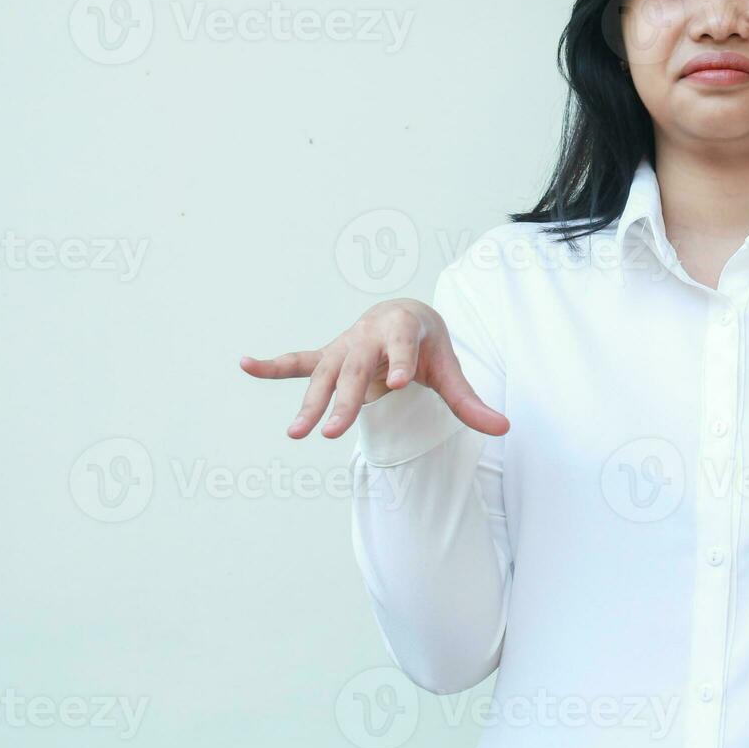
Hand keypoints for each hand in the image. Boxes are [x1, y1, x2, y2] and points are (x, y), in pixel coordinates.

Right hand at [240, 298, 509, 439]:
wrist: (404, 314)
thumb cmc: (429, 344)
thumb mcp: (451, 367)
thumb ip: (470, 401)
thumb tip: (504, 429)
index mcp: (404, 331)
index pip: (403, 349)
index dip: (401, 364)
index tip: (396, 383)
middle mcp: (370, 336)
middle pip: (356, 370)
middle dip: (344, 401)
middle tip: (334, 433)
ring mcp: (346, 346)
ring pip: (325, 374)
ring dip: (310, 403)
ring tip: (296, 433)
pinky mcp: (329, 356)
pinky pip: (297, 361)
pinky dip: (272, 365)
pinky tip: (245, 364)